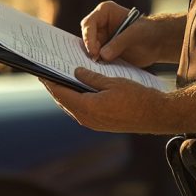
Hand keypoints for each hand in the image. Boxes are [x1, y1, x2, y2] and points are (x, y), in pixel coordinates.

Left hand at [40, 68, 167, 133]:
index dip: (49, 81)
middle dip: (54, 86)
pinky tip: (77, 88)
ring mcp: (93, 124)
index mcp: (87, 107)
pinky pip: (81, 110)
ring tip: (59, 78)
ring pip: (72, 106)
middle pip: (63, 101)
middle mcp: (87, 119)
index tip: (40, 71)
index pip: (61, 93)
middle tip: (47, 72)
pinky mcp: (100, 124)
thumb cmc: (136, 97)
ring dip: (65, 93)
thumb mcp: (112, 81)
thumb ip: (91, 77)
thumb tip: (75, 71)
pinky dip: (76, 99)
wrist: (155, 115)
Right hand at [81, 1, 158, 65]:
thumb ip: (119, 43)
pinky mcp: (105, 50)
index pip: (89, 23)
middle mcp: (100, 24)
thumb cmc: (147, 31)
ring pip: (89, 48)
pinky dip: (98, 63)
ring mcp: (101, 38)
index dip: (88, 37)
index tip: (94, 51)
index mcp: (105, 12)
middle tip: (96, 59)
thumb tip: (103, 55)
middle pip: (86, 37)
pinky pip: (96, 58)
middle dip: (90, 48)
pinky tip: (103, 68)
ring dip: (93, 57)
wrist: (158, 43)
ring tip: (100, 65)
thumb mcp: (134, 34)